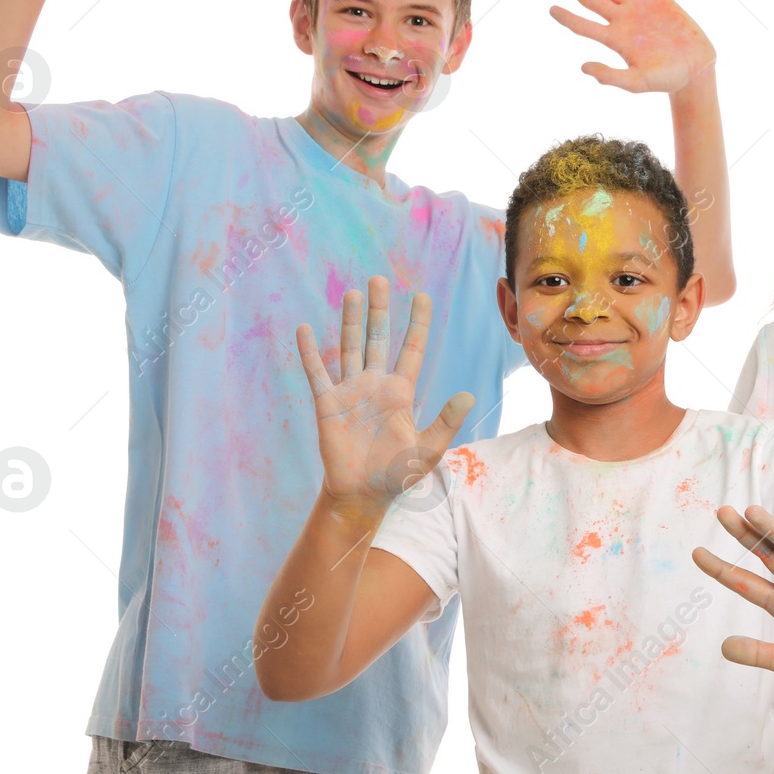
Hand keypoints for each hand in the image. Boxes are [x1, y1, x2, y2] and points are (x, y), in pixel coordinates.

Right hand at [295, 277, 474, 516]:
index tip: (422, 295)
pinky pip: (317, 373)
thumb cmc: (396, 474)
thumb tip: (469, 396)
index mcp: (401, 392)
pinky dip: (310, 352)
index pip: (412, 349)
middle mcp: (375, 385)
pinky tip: (304, 329)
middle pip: (378, 338)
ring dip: (350, 321)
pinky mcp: (327, 405)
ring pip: (350, 347)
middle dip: (379, 310)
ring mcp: (350, 392)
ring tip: (352, 292)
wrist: (362, 495)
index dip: (418, 323)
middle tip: (379, 279)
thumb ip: (445, 423)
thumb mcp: (427, 449)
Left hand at [549, 0, 715, 93]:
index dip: (567, 17)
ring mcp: (638, 8)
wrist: (695, 67)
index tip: (551, 9)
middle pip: (592, 1)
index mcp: (615, 40)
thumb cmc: (666, 79)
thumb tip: (583, 67)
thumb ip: (611, 76)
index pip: (584, 26)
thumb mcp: (637, 82)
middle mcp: (622, 21)